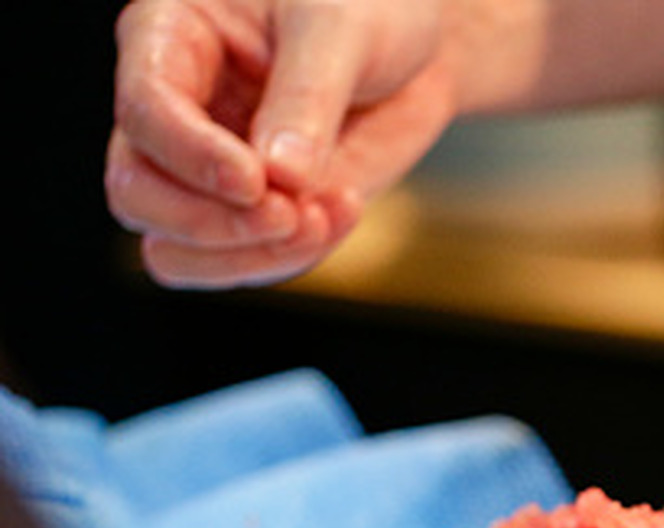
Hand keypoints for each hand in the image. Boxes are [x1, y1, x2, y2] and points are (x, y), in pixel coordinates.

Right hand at [105, 0, 454, 287]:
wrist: (421, 45)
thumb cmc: (369, 7)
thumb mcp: (339, 29)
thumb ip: (306, 99)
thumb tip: (280, 179)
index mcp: (170, 39)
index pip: (145, 113)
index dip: (191, 157)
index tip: (256, 182)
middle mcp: (176, 113)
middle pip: (137, 193)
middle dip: (210, 222)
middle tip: (290, 214)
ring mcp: (209, 172)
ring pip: (176, 249)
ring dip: (248, 256)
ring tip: (319, 220)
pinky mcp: (256, 213)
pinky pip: (244, 262)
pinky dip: (290, 257)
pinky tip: (341, 213)